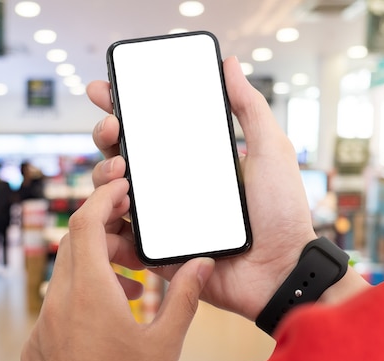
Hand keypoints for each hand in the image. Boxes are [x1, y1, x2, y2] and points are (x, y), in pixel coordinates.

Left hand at [21, 178, 214, 360]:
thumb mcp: (166, 345)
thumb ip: (183, 296)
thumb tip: (200, 263)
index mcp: (89, 297)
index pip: (85, 225)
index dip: (102, 198)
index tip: (120, 187)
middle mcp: (57, 307)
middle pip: (74, 247)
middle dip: (106, 236)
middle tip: (136, 245)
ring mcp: (42, 329)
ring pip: (65, 277)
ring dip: (97, 268)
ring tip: (133, 286)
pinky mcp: (35, 349)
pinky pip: (56, 306)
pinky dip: (81, 296)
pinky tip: (109, 318)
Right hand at [87, 56, 317, 320]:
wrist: (281, 271)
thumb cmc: (281, 212)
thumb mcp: (270, 151)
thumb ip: (250, 108)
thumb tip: (230, 65)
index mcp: (192, 162)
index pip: (149, 130)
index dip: (122, 109)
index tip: (105, 92)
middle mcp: (171, 186)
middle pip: (122, 156)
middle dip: (105, 136)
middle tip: (111, 128)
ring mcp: (160, 218)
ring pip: (112, 192)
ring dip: (102, 175)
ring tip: (117, 170)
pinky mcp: (155, 249)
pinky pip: (119, 235)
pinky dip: (107, 220)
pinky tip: (116, 206)